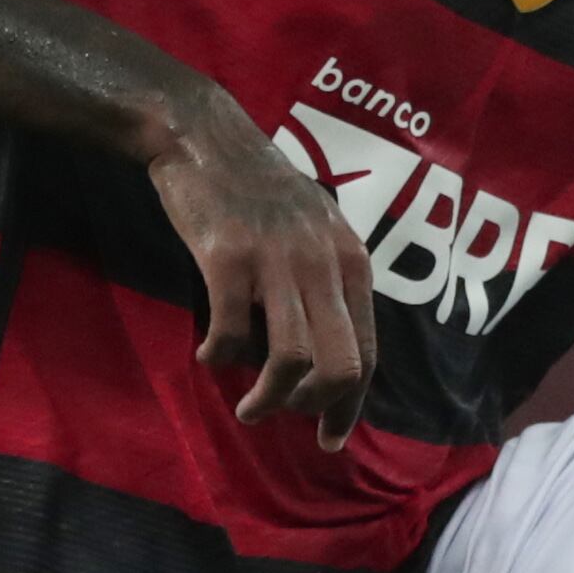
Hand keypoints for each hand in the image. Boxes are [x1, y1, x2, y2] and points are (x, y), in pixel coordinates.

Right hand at [145, 92, 379, 450]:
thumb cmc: (258, 188)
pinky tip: (210, 354)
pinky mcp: (229, 258)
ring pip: (293, 359)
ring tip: (248, 407)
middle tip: (283, 416)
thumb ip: (328, 281)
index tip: (330, 437)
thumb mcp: (315, 229)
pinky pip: (232, 332)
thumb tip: (329, 351)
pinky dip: (221, 356)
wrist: (205, 135)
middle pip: (341, 365)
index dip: (351, 404)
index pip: (368, 352)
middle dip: (315, 407)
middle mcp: (325, 262)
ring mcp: (278, 261)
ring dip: (269, 398)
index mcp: (352, 261)